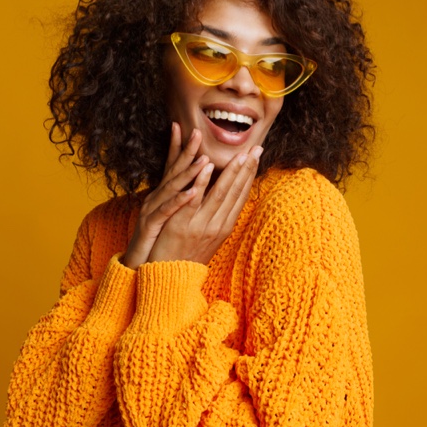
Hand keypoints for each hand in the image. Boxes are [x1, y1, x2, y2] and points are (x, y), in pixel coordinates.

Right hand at [121, 123, 211, 268]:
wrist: (138, 267)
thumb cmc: (156, 242)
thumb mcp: (169, 216)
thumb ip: (179, 200)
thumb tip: (195, 186)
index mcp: (163, 196)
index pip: (174, 167)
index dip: (183, 148)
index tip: (196, 130)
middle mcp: (156, 198)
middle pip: (173, 172)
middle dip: (186, 151)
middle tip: (199, 132)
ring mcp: (152, 211)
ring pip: (171, 188)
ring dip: (188, 173)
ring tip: (204, 160)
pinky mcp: (150, 226)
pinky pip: (166, 211)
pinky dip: (180, 201)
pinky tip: (193, 193)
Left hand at [147, 144, 262, 264]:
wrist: (169, 277)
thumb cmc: (186, 255)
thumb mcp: (208, 236)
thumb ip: (217, 216)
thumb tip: (226, 198)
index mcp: (225, 226)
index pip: (241, 196)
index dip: (250, 175)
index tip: (256, 157)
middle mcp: (218, 225)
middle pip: (236, 193)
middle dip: (247, 169)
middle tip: (256, 149)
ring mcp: (202, 225)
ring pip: (220, 194)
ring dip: (231, 172)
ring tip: (239, 155)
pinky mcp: (184, 225)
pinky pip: (195, 200)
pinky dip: (202, 182)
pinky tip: (208, 167)